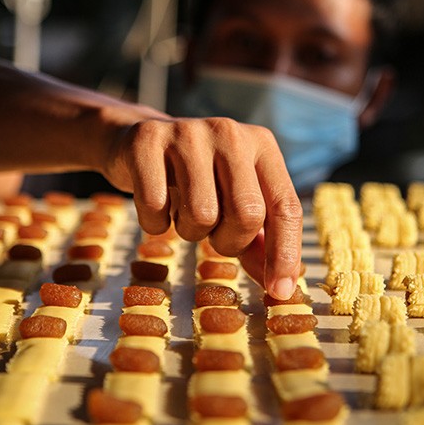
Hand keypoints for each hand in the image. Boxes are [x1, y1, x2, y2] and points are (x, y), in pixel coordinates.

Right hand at [103, 116, 302, 299]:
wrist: (137, 141)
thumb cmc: (197, 179)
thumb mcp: (233, 201)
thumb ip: (259, 241)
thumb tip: (279, 286)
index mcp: (262, 146)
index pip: (286, 206)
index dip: (285, 254)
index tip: (278, 291)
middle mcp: (230, 133)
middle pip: (247, 213)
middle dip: (230, 242)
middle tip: (214, 236)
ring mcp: (187, 133)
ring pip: (201, 214)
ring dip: (190, 232)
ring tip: (183, 213)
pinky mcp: (147, 141)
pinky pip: (155, 207)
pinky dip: (155, 223)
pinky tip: (157, 206)